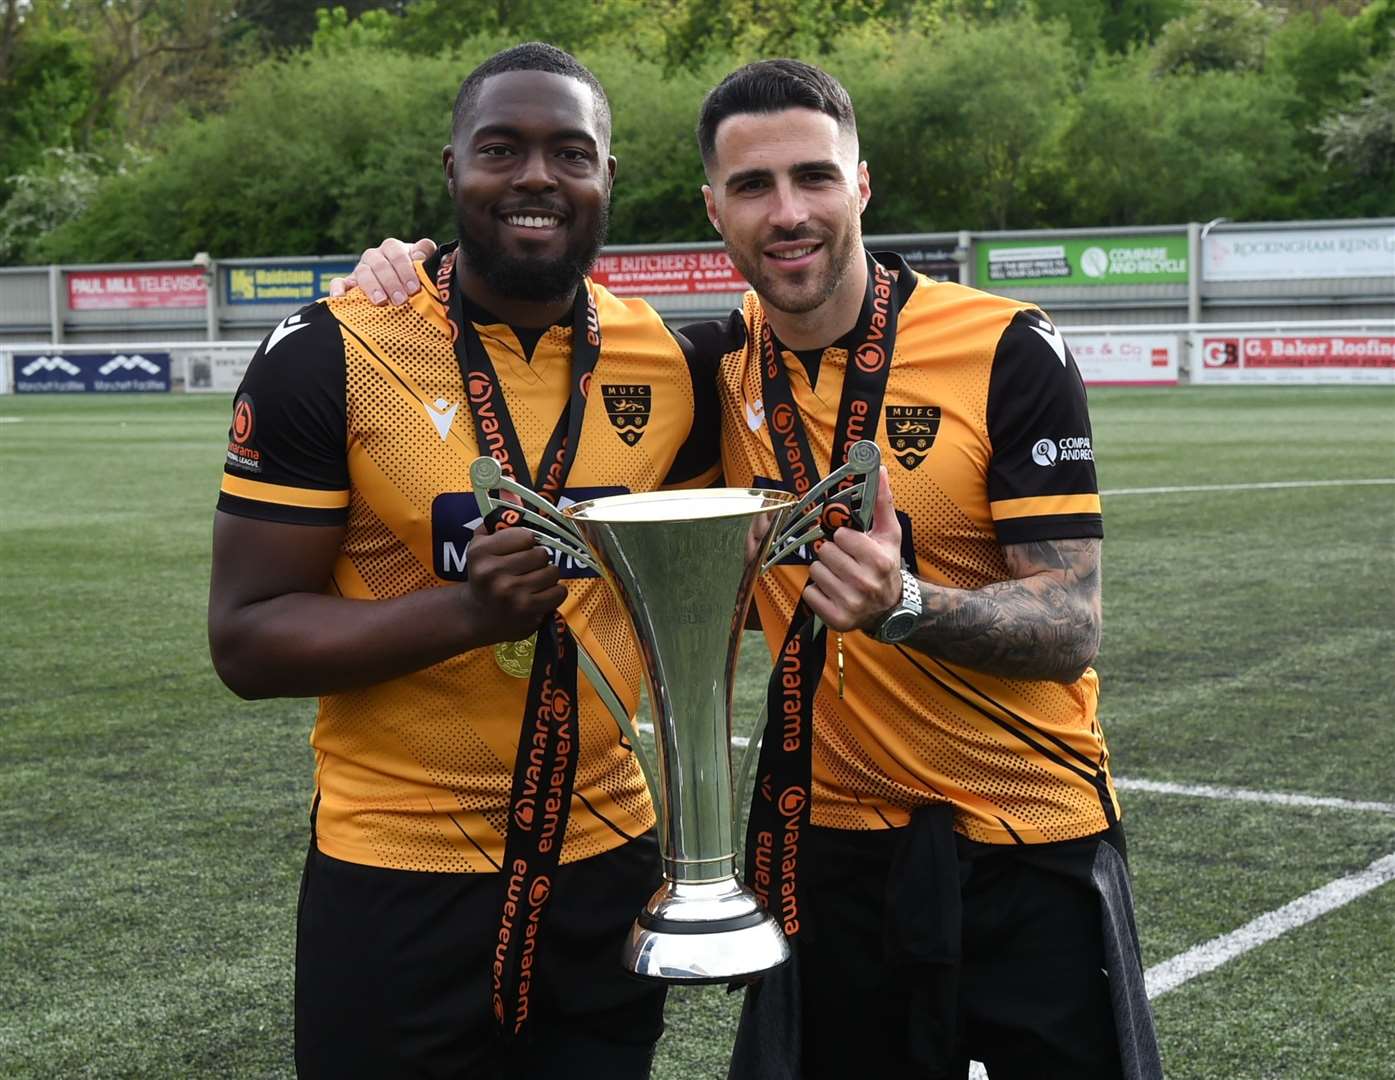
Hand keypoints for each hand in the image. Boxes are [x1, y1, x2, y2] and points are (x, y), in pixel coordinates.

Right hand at [328, 237, 437, 304]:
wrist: (401, 287)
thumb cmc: (415, 275)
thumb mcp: (423, 263)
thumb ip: (425, 254)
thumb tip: (420, 256)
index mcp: (392, 249)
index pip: (396, 253)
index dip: (405, 270)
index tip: (414, 288)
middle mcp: (374, 256)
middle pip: (379, 264)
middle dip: (391, 282)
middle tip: (401, 300)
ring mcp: (360, 269)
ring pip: (362, 272)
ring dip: (372, 287)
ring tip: (381, 302)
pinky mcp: (349, 283)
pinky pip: (339, 282)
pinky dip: (338, 288)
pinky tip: (340, 298)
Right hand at [458, 526, 566, 644]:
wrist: (478, 615)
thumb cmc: (485, 575)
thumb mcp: (481, 546)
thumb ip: (497, 522)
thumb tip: (511, 495)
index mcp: (481, 552)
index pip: (526, 535)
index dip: (528, 542)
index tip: (521, 550)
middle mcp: (493, 572)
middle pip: (541, 553)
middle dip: (539, 559)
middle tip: (528, 568)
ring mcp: (511, 593)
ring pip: (552, 571)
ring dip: (548, 576)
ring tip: (533, 582)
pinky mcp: (527, 610)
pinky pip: (559, 591)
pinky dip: (554, 592)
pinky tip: (540, 595)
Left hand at [803, 468, 903, 632]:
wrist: (889, 608)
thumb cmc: (886, 565)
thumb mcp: (889, 534)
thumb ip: (882, 501)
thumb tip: (879, 468)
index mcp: (878, 561)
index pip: (841, 536)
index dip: (845, 538)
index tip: (854, 545)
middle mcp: (865, 584)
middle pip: (825, 553)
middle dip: (832, 554)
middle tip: (846, 562)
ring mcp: (851, 604)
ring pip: (815, 571)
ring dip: (824, 572)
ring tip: (841, 577)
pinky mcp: (837, 619)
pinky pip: (810, 594)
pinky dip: (818, 592)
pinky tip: (834, 592)